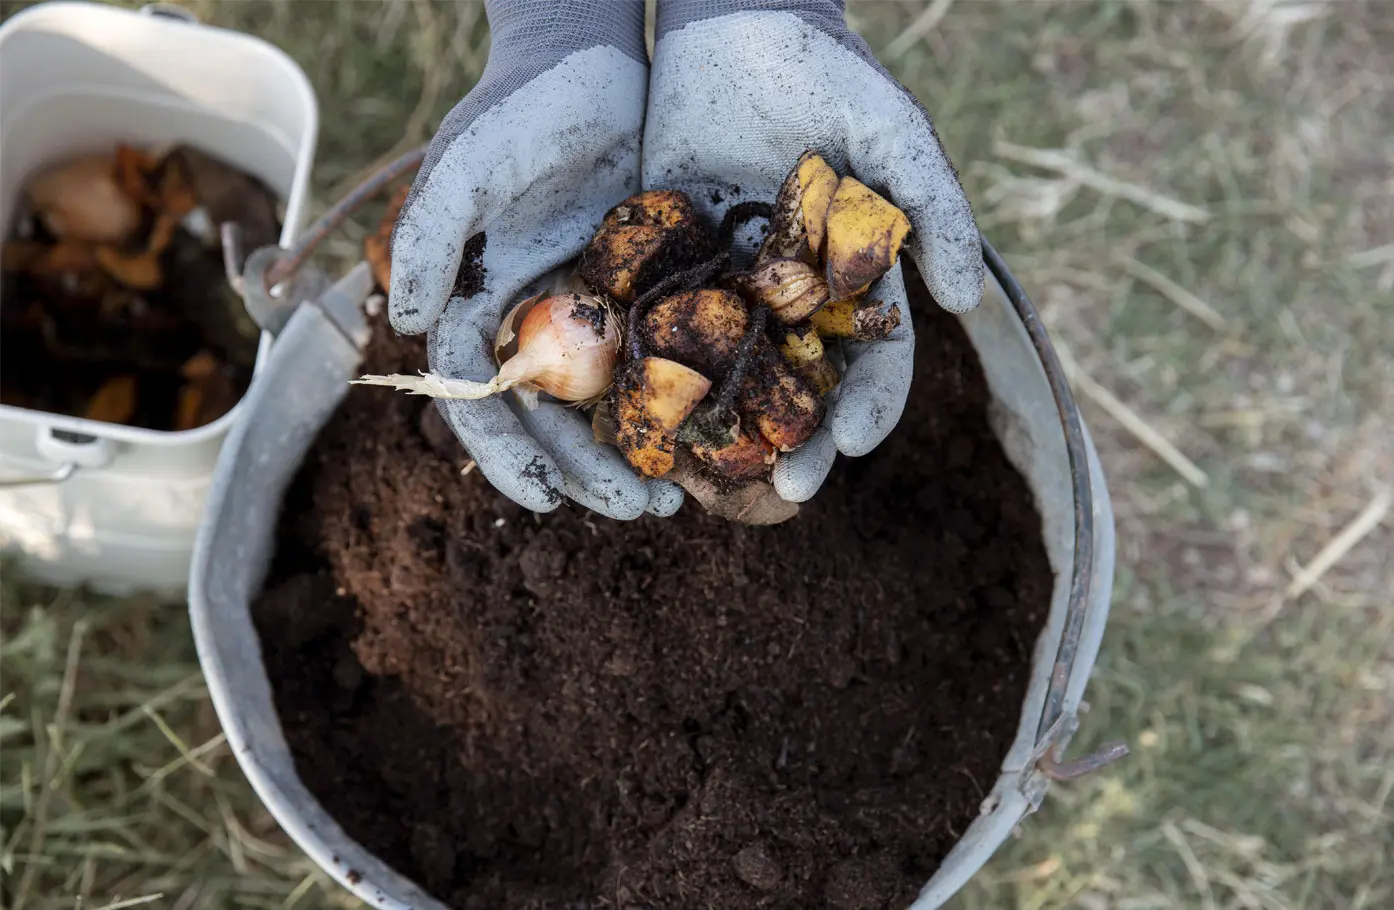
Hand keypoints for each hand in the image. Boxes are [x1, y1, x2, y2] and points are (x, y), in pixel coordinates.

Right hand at [388, 0, 683, 519]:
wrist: (593, 59)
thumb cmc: (521, 108)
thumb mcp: (470, 165)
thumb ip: (432, 237)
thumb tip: (410, 324)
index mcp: (478, 307)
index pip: (480, 399)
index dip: (507, 455)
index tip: (543, 501)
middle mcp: (531, 322)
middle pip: (551, 419)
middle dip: (587, 471)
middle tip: (643, 510)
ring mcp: (589, 313)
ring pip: (607, 405)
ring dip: (637, 453)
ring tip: (679, 496)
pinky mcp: (643, 294)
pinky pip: (659, 363)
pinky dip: (678, 403)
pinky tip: (713, 435)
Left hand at [644, 0, 982, 502]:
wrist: (736, 19)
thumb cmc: (829, 74)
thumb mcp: (894, 135)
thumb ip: (935, 212)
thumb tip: (964, 301)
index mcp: (851, 282)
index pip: (874, 363)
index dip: (869, 407)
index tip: (853, 445)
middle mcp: (791, 297)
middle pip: (800, 391)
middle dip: (799, 442)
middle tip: (785, 487)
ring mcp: (726, 285)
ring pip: (728, 376)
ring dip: (725, 429)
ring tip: (711, 476)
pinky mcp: (665, 263)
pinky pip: (660, 328)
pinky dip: (655, 374)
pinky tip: (642, 415)